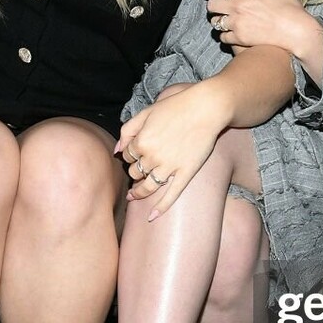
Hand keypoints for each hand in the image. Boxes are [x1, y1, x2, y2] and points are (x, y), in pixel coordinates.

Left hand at [114, 84, 227, 218]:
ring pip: (147, 186)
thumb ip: (128, 129)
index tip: (136, 153)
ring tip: (134, 196)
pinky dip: (161, 207)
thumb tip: (117, 149)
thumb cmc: (176, 106)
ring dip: (139, 193)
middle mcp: (152, 157)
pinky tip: (152, 216)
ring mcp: (169, 168)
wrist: (206, 108)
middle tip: (138, 171)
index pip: (127, 155)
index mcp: (141, 142)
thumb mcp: (147, 112)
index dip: (130, 155)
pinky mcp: (185, 173)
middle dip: (134, 172)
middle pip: (135, 172)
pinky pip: (171, 195)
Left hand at [206, 0, 316, 56]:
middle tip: (217, 6)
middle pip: (211, 4)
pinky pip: (222, 37)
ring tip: (223, 20)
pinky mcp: (240, 38)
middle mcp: (238, 6)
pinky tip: (230, 33)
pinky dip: (224, 35)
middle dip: (212, 5)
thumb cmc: (290, 8)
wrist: (297, 31)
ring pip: (214, 21)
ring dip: (217, 20)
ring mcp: (237, 23)